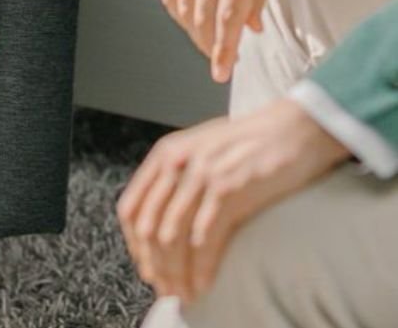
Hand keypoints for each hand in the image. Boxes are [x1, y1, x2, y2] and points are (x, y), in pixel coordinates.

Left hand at [117, 98, 348, 302]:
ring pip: (172, 238)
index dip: (135, 245)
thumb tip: (161, 225)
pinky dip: (201, 269)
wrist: (290, 130)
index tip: (146, 268)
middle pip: (150, 228)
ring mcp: (201, 176)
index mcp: (165, 154)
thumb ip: (177, 178)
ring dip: (175, 272)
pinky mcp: (228, 190)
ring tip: (184, 294)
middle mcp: (176, 163)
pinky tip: (204, 285)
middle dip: (155, 265)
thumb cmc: (248, 145)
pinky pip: (204, 240)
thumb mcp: (200, 152)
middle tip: (167, 291)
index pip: (132, 207)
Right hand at [160, 0, 281, 80]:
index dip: (225, 49)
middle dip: (210, 46)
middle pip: (203, 16)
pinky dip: (177, 10)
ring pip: (184, 7)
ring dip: (194, 31)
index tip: (222, 73)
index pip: (229, 16)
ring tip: (208, 41)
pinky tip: (188, 19)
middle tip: (220, 60)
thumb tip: (250, 29)